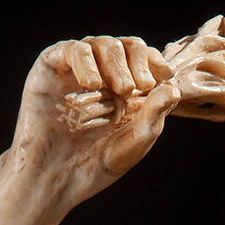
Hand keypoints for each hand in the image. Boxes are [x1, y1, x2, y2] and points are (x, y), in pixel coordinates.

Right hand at [11, 36, 178, 207]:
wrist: (54, 179)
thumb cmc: (93, 166)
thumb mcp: (134, 143)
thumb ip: (155, 115)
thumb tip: (173, 87)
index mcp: (124, 89)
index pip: (144, 59)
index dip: (155, 61)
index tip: (164, 75)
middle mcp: (101, 74)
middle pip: (126, 46)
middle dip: (137, 63)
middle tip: (137, 87)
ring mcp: (76, 69)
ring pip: (102, 44)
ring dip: (116, 64)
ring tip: (120, 91)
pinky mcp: (51, 67)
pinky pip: (73, 50)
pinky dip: (86, 63)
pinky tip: (92, 84)